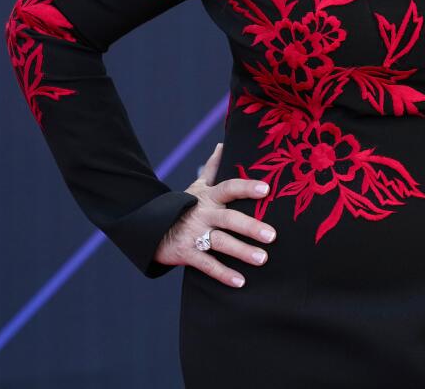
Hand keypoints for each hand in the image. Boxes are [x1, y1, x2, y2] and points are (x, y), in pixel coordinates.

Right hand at [152, 142, 276, 287]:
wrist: (151, 229)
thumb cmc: (184, 207)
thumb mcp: (197, 187)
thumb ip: (213, 167)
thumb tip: (223, 143)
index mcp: (208, 197)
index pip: (229, 188)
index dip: (247, 187)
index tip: (266, 189)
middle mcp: (203, 214)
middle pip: (229, 218)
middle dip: (251, 226)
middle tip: (272, 236)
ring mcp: (194, 234)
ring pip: (220, 242)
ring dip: (242, 251)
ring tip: (262, 259)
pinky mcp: (186, 253)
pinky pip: (207, 265)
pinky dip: (223, 274)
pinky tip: (240, 282)